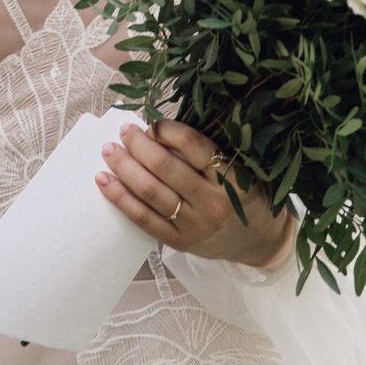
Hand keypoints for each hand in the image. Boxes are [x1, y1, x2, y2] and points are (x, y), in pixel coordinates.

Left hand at [95, 119, 295, 270]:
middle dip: (138, 144)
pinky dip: (120, 197)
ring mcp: (195, 225)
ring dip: (124, 167)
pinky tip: (104, 181)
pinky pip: (143, 218)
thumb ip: (207, 154)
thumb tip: (158, 130)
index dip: (167, 130)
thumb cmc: (249, 197)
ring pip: (150, 191)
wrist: (261, 242)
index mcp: (232, 179)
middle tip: (124, 131)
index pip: (194, 146)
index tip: (152, 122)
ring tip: (109, 150)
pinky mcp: (180, 241)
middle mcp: (213, 202)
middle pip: (165, 167)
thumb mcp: (241, 170)